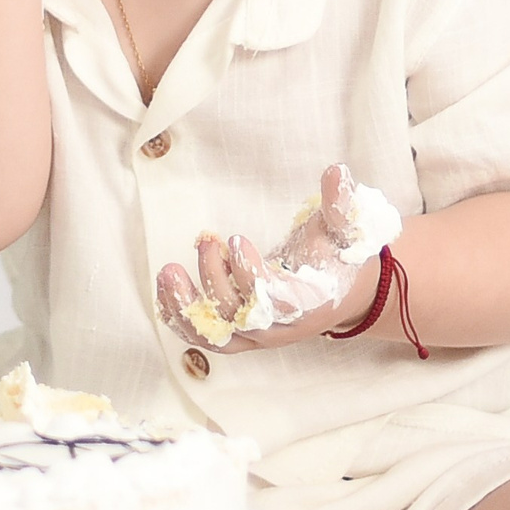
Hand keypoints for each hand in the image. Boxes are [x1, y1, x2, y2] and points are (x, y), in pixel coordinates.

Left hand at [155, 165, 398, 353]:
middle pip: (241, 317)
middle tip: (207, 242)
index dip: (251, 274)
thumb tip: (335, 171)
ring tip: (168, 272)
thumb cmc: (337, 256)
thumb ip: (340, 204)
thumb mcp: (344, 229)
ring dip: (187, 307)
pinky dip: (180, 319)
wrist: (340, 292)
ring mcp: (258, 335)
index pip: (276, 301)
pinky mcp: (240, 336)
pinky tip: (165, 290)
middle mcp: (281, 327)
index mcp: (309, 303)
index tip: (235, 239)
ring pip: (217, 336)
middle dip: (216, 279)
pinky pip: (205, 337)